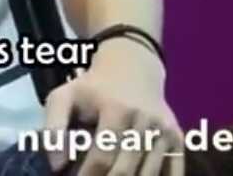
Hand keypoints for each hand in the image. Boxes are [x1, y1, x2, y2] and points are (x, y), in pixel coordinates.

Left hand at [44, 40, 182, 174]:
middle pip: (126, 170)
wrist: (132, 67)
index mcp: (116, 110)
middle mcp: (145, 121)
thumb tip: (56, 165)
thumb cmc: (92, 88)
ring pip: (148, 175)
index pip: (102, 157)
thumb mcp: (64, 97)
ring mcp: (165, 131)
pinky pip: (172, 172)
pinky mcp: (178, 139)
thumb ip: (54, 128)